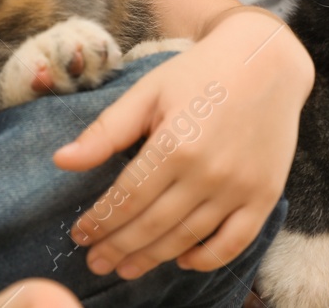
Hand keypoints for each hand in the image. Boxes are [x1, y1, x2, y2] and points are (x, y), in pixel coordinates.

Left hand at [52, 10, 312, 278]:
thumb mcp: (148, 91)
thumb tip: (61, 161)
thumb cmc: (200, 72)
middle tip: (95, 263)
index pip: (127, 198)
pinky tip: (183, 261)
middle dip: (118, 247)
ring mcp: (240, 187)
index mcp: (176, 143)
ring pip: (188, 238)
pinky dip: (208, 259)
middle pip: (153, 225)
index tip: (80, 236)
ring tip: (125, 268)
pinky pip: (235, 242)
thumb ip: (107, 131)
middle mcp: (209, 172)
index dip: (101, 221)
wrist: (267, 61)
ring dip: (153, 258)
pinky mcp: (265, 195)